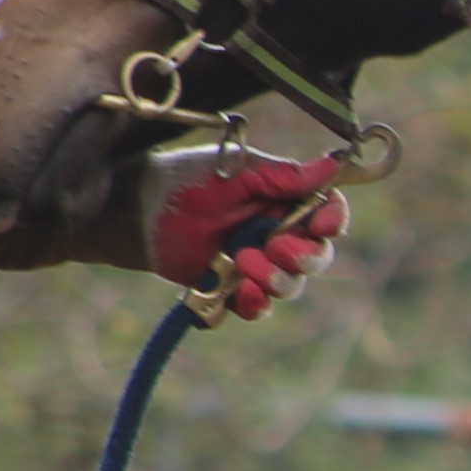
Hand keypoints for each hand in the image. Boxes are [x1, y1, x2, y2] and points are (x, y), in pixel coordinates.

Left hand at [143, 137, 348, 319]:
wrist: (138, 211)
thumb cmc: (187, 180)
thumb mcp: (239, 171)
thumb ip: (284, 175)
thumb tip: (333, 164)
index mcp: (285, 202)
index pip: (328, 215)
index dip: (333, 221)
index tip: (322, 224)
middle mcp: (278, 234)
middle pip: (316, 256)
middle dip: (303, 256)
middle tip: (275, 247)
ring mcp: (257, 264)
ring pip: (291, 285)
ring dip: (277, 279)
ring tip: (244, 262)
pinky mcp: (233, 288)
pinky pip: (259, 306)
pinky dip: (256, 303)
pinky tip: (242, 291)